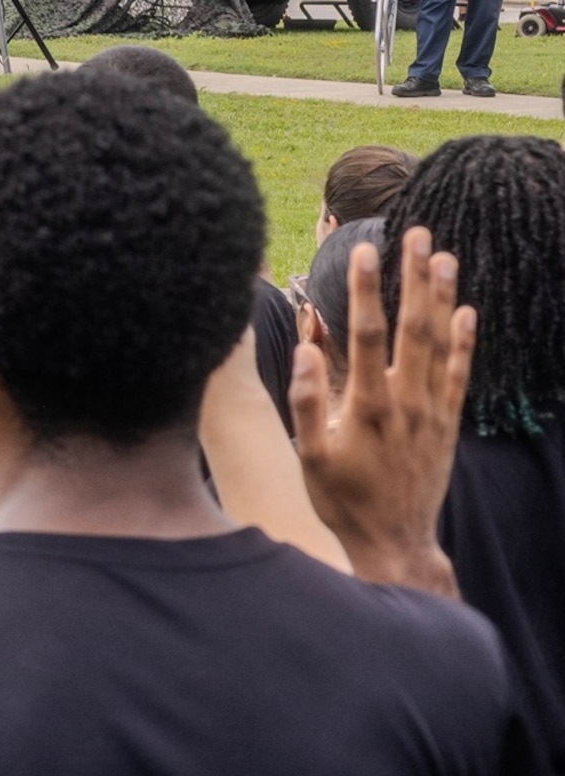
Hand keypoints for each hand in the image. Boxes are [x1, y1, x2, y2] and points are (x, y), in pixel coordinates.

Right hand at [293, 226, 474, 595]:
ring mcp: (431, 412)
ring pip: (440, 344)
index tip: (365, 250)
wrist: (393, 541)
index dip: (367, 289)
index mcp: (366, 406)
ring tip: (444, 257)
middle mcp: (405, 402)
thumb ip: (306, 401)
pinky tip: (469, 312)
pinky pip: (461, 376)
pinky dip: (467, 343)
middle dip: (414, 278)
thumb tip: (307, 349)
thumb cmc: (341, 499)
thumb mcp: (308, 455)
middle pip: (412, 327)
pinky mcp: (448, 425)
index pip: (366, 334)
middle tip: (417, 234)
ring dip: (443, 298)